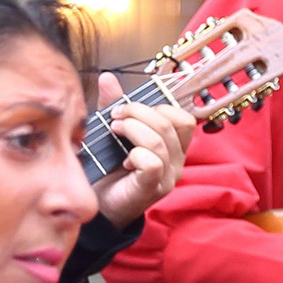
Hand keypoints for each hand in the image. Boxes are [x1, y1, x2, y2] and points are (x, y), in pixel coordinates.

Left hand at [92, 85, 194, 226]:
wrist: (98, 205)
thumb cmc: (108, 169)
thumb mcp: (112, 132)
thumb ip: (115, 106)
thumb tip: (108, 77)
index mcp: (172, 146)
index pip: (184, 119)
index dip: (159, 106)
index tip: (128, 108)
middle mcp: (176, 161)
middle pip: (172, 124)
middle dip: (139, 112)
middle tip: (115, 116)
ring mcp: (167, 177)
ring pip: (160, 142)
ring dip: (133, 129)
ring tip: (113, 130)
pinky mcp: (152, 189)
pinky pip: (152, 163)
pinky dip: (135, 154)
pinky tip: (123, 160)